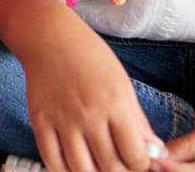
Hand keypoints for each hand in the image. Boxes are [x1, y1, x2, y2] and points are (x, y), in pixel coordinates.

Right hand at [24, 39, 162, 171]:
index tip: (138, 162)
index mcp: (114, 104)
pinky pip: (51, 160)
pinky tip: (74, 168)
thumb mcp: (123, 85)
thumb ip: (138, 121)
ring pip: (81, 170)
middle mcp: (88, 115)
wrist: (49, 36)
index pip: (135, 157)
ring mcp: (62, 119)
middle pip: (110, 167)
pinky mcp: (39, 120)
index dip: (141, 167)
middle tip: (120, 166)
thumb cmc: (90, 56)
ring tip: (98, 167)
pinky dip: (64, 171)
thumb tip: (155, 152)